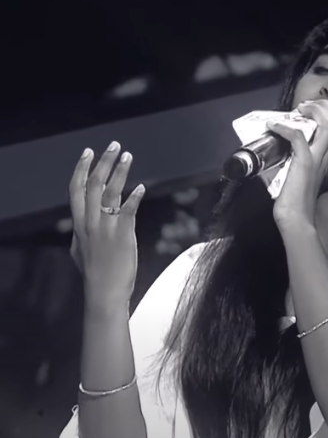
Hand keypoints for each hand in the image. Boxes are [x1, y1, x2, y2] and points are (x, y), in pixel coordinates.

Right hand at [69, 142, 145, 310]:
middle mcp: (90, 222)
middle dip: (103, 162)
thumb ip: (81, 234)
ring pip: (110, 192)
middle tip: (113, 146)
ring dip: (119, 172)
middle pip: (93, 184)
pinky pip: (128, 210)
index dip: (82, 169)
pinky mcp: (123, 234)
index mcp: (79, 224)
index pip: (76, 190)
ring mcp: (106, 227)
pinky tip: (141, 187)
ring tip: (127, 156)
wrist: (104, 291)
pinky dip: (134, 197)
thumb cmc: (94, 273)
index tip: (88, 153)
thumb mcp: (80, 250)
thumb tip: (79, 227)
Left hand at [268, 100, 327, 229]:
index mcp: (324, 160)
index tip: (304, 113)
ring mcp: (316, 160)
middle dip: (322, 108)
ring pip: (327, 126)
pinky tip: (273, 126)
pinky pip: (298, 137)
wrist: (295, 220)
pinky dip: (285, 128)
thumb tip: (278, 154)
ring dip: (312, 112)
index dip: (323, 115)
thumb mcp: (297, 178)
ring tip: (297, 110)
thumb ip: (294, 165)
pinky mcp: (304, 163)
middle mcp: (324, 158)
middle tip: (304, 106)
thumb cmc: (293, 204)